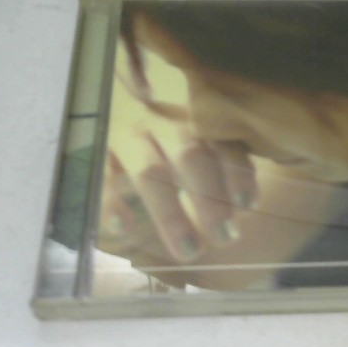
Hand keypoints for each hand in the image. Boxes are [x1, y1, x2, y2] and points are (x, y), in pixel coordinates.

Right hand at [97, 73, 256, 270]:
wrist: (119, 95)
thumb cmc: (171, 122)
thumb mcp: (198, 128)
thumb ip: (224, 152)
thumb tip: (248, 201)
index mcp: (194, 114)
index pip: (221, 142)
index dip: (237, 173)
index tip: (248, 205)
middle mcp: (163, 120)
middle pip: (189, 156)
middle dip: (209, 201)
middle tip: (226, 239)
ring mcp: (128, 133)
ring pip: (150, 172)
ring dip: (171, 215)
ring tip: (190, 251)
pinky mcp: (99, 150)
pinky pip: (103, 177)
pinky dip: (112, 203)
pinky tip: (125, 229)